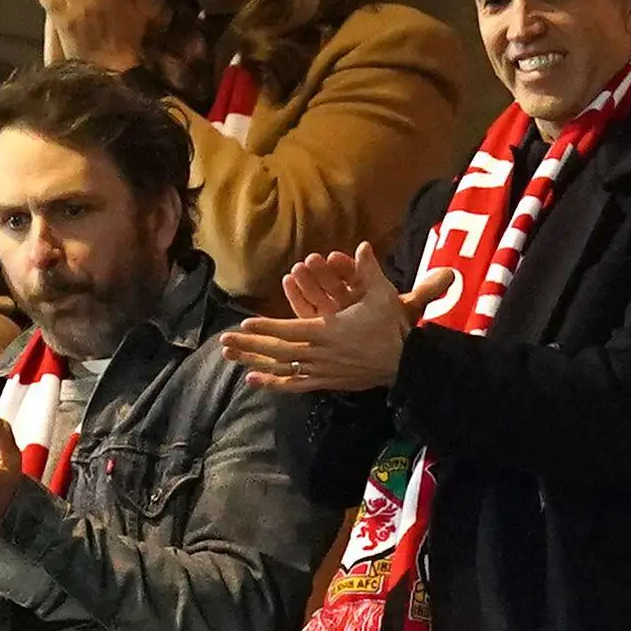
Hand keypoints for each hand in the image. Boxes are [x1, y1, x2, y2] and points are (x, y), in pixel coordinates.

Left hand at [219, 243, 450, 391]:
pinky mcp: (326, 382)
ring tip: (229, 358)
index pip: (292, 330)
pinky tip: (252, 381)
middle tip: (224, 343)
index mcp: (329, 331)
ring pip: (281, 368)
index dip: (268, 328)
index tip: (245, 325)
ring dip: (254, 363)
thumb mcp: (382, 295)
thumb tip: (362, 246)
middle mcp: (320, 353)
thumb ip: (368, 270)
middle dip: (250, 346)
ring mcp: (321, 370)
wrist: (406, 363)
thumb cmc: (391, 327)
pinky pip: (295, 385)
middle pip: (279, 351)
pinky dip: (273, 383)